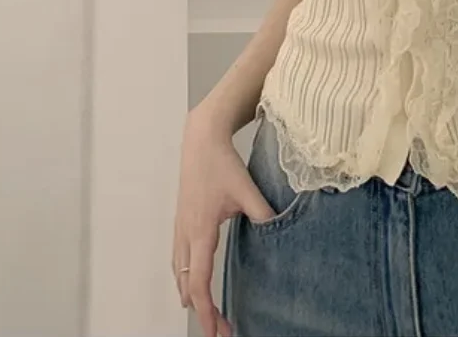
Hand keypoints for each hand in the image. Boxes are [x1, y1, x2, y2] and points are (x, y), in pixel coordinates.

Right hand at [172, 109, 275, 336]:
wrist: (201, 139)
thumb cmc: (222, 163)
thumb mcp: (246, 189)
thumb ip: (263, 213)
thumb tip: (279, 232)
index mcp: (200, 231)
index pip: (200, 282)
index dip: (207, 311)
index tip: (217, 332)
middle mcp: (185, 234)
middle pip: (187, 284)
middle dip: (201, 311)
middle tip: (218, 330)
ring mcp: (179, 227)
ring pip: (179, 272)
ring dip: (190, 294)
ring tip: (204, 314)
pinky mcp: (181, 220)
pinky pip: (177, 258)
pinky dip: (183, 276)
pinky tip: (190, 281)